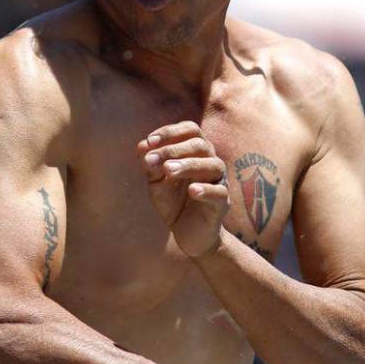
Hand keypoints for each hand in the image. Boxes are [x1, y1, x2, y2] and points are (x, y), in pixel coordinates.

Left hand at [137, 122, 228, 257]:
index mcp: (195, 153)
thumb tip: (142, 145)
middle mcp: (210, 163)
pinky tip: (192, 191)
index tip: (150, 141)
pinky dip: (206, 189)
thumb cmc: (174, 202)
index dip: (171, 132)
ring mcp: (218, 182)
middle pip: (200, 144)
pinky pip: (220, 192)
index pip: (190, 130)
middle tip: (152, 160)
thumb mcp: (156, 182)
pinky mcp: (222, 203)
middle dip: (173, 149)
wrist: (187, 233)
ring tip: (167, 171)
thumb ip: (150, 165)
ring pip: (213, 165)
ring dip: (188, 165)